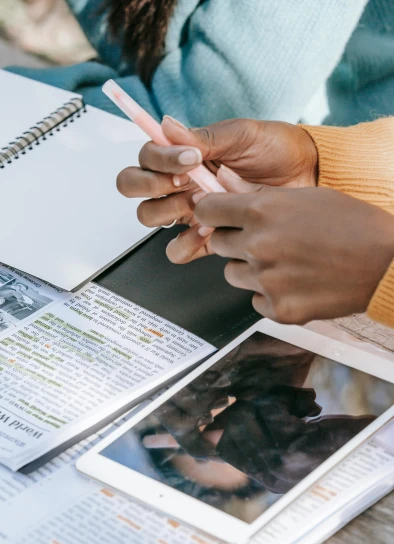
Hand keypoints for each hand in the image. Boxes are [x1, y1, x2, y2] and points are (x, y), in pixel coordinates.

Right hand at [116, 116, 317, 261]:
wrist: (307, 177)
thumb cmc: (276, 150)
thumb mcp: (241, 134)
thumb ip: (203, 136)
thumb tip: (167, 126)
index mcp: (182, 155)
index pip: (145, 157)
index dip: (159, 160)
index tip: (191, 158)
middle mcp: (179, 183)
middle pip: (136, 189)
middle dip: (154, 185)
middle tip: (187, 183)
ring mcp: (190, 211)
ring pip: (150, 218)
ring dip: (169, 212)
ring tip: (201, 205)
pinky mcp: (206, 237)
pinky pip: (178, 250)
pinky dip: (185, 245)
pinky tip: (207, 232)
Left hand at [192, 186, 393, 323]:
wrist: (385, 263)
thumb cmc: (352, 224)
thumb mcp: (305, 196)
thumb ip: (263, 201)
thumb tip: (228, 197)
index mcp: (262, 211)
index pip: (206, 211)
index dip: (211, 213)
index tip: (216, 216)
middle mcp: (258, 246)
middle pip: (217, 244)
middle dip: (234, 241)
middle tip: (263, 240)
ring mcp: (266, 281)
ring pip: (233, 274)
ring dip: (251, 269)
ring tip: (285, 262)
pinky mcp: (278, 309)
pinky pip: (255, 301)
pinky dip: (270, 295)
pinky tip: (296, 284)